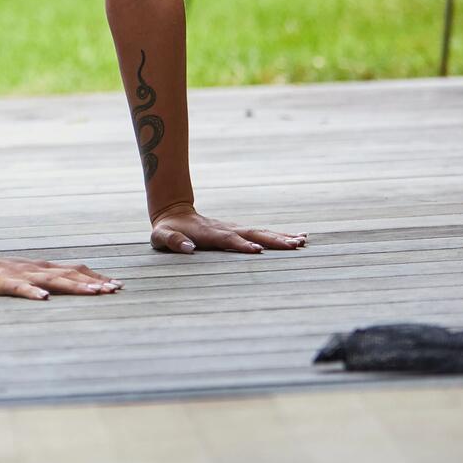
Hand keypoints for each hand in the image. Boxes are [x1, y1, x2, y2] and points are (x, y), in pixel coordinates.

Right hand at [0, 246, 122, 299]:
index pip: (74, 271)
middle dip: (93, 283)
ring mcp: (19, 275)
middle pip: (69, 275)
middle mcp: (35, 270)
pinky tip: (43, 299)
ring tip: (92, 293)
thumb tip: (74, 285)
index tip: (117, 286)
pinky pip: (19, 288)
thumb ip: (47, 280)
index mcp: (42, 269)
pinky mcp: (1, 283)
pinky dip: (32, 293)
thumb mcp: (27, 275)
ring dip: (73, 286)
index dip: (96, 278)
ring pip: (50, 281)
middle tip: (114, 290)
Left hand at [149, 203, 307, 253]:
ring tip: (302, 241)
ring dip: (281, 237)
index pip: (228, 239)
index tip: (257, 250)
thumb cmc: (166, 229)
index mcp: (208, 233)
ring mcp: (234, 228)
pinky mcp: (238, 230)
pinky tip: (296, 238)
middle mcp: (225, 229)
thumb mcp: (161, 237)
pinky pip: (261, 233)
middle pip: (252, 234)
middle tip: (294, 245)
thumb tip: (188, 248)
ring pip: (260, 232)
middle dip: (272, 240)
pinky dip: (279, 235)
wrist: (173, 212)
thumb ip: (173, 241)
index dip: (241, 244)